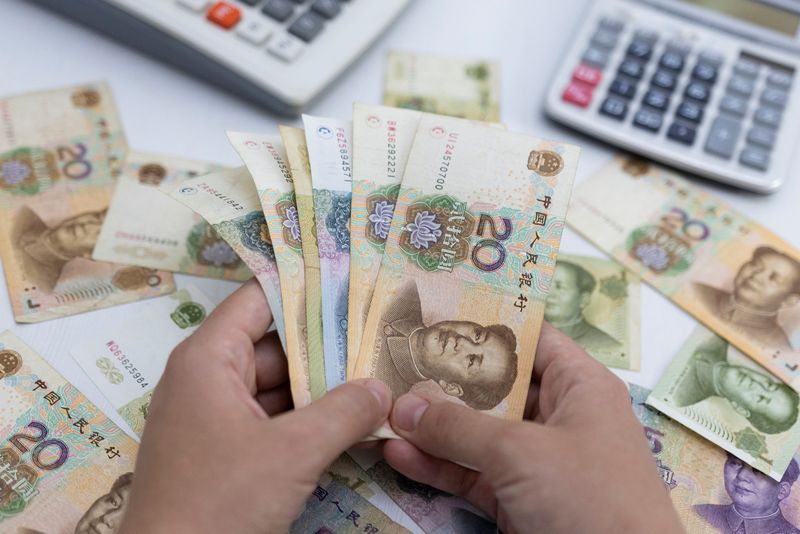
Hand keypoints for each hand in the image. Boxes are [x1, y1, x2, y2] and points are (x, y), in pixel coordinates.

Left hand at [120, 279, 390, 533]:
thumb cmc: (221, 500)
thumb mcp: (292, 453)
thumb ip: (344, 413)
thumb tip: (382, 389)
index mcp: (208, 358)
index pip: (258, 300)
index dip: (303, 286)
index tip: (350, 277)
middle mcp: (207, 378)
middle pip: (273, 343)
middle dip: (326, 343)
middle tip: (379, 334)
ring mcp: (214, 416)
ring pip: (276, 385)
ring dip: (321, 386)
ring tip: (375, 374)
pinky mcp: (223, 450)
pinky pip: (271, 418)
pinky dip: (306, 418)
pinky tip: (349, 419)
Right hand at [383, 323, 683, 533]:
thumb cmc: (587, 497)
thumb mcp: (521, 452)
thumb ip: (458, 426)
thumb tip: (403, 404)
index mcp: (580, 385)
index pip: (530, 339)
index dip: (484, 326)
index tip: (433, 318)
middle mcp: (558, 417)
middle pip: (494, 388)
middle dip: (444, 382)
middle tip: (393, 367)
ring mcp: (537, 462)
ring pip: (477, 434)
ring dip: (431, 428)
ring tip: (383, 414)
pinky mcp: (519, 501)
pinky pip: (472, 474)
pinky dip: (438, 466)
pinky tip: (398, 453)